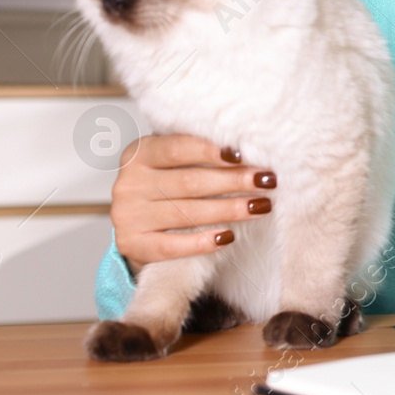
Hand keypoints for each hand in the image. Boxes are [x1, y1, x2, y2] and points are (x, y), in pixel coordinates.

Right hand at [110, 134, 276, 276]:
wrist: (140, 224)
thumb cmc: (170, 183)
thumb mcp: (176, 161)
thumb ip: (201, 152)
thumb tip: (248, 149)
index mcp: (139, 153)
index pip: (178, 148)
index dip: (211, 151)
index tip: (244, 154)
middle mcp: (128, 183)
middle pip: (189, 182)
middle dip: (234, 181)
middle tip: (267, 180)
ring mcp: (127, 216)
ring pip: (186, 213)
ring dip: (229, 209)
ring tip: (261, 206)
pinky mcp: (131, 245)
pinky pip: (171, 246)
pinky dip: (201, 241)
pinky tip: (228, 236)